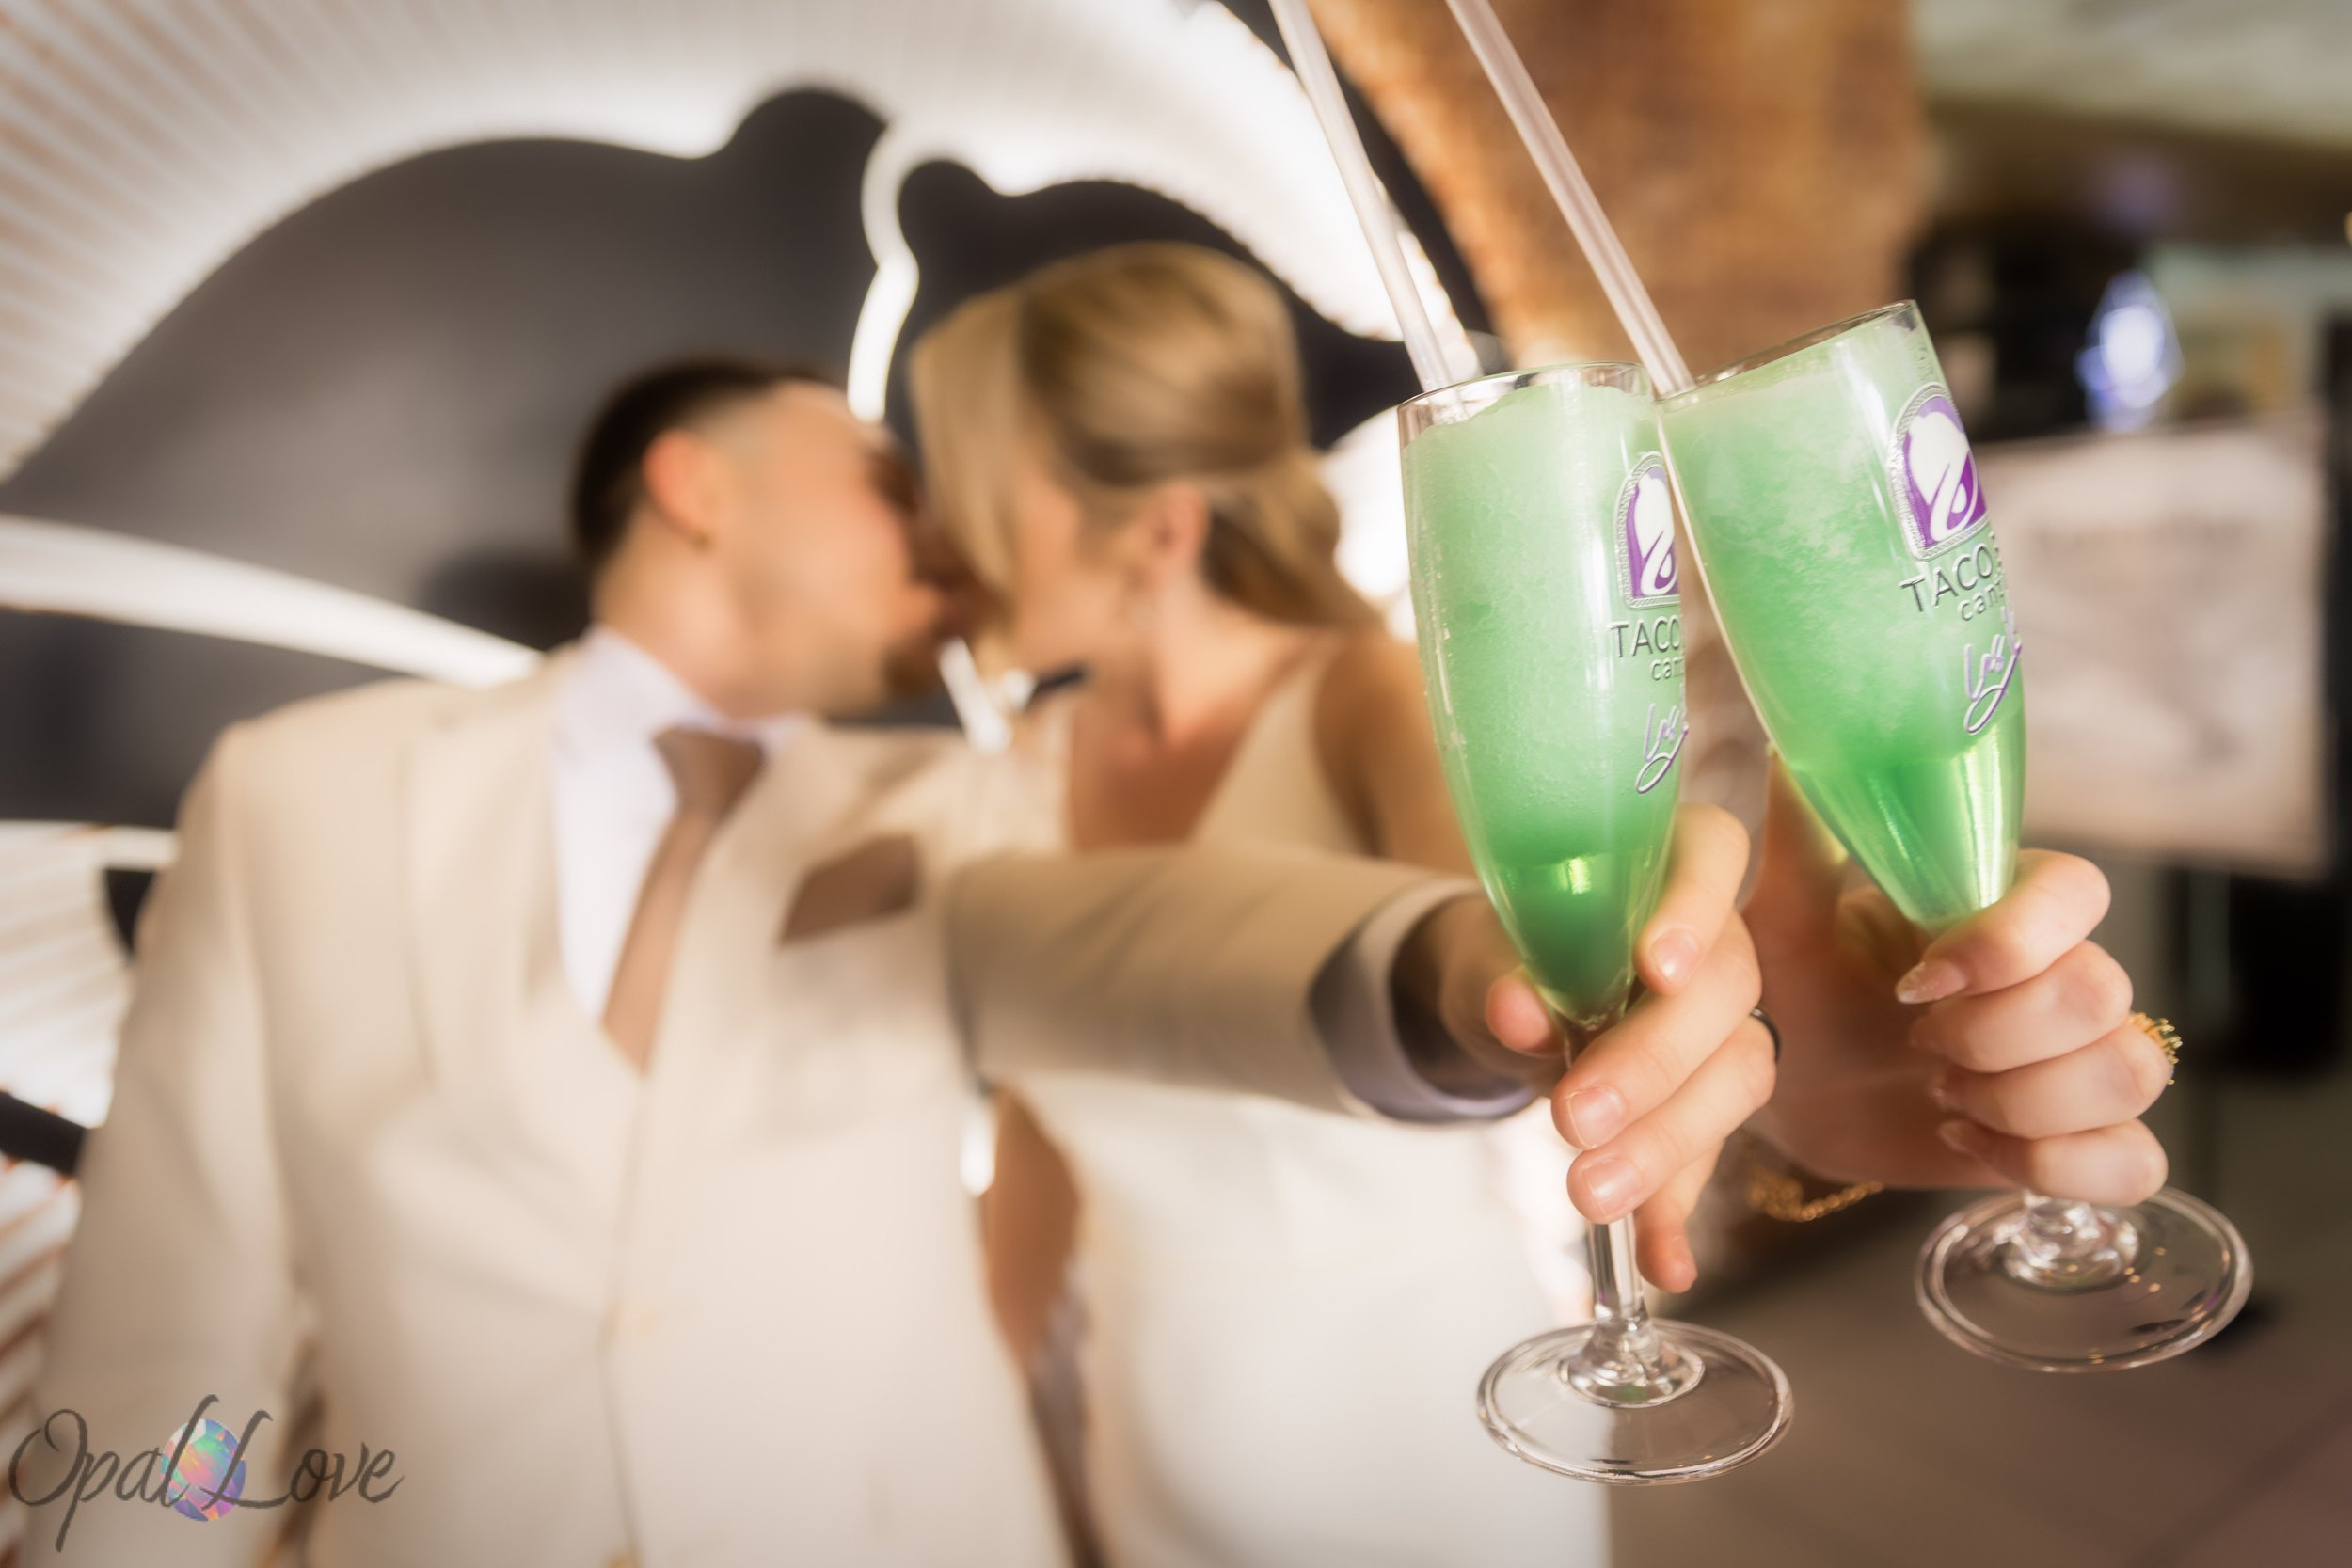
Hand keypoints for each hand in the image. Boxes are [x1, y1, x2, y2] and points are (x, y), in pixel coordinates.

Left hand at [1398, 804, 1773, 1291]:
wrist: (1506, 1006)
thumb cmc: (1511, 954)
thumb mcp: (1487, 954)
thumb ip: (1501, 974)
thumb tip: (1516, 1008)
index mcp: (1669, 868)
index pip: (1713, 857)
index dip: (1696, 908)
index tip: (1657, 967)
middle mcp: (1716, 946)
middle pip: (1723, 994)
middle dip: (1653, 1062)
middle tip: (1575, 1116)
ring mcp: (1722, 1032)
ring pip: (1732, 1081)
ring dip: (1664, 1145)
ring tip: (1590, 1194)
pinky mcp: (1703, 1112)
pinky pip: (1705, 1163)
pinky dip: (1675, 1215)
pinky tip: (1662, 1265)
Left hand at [1744, 764, 2169, 1203]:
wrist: (1789, 1089)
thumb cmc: (1794, 986)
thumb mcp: (1784, 915)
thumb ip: (1802, 836)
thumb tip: (1793, 749)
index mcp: (2003, 901)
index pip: (2079, 891)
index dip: (2012, 943)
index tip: (1917, 979)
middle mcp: (2059, 970)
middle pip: (2104, 992)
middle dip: (1996, 1036)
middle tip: (1916, 1045)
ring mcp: (2079, 1058)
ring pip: (2132, 1072)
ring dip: (2024, 1101)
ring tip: (1941, 1098)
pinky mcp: (2079, 1140)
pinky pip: (2136, 1163)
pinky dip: (2055, 1166)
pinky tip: (1973, 1146)